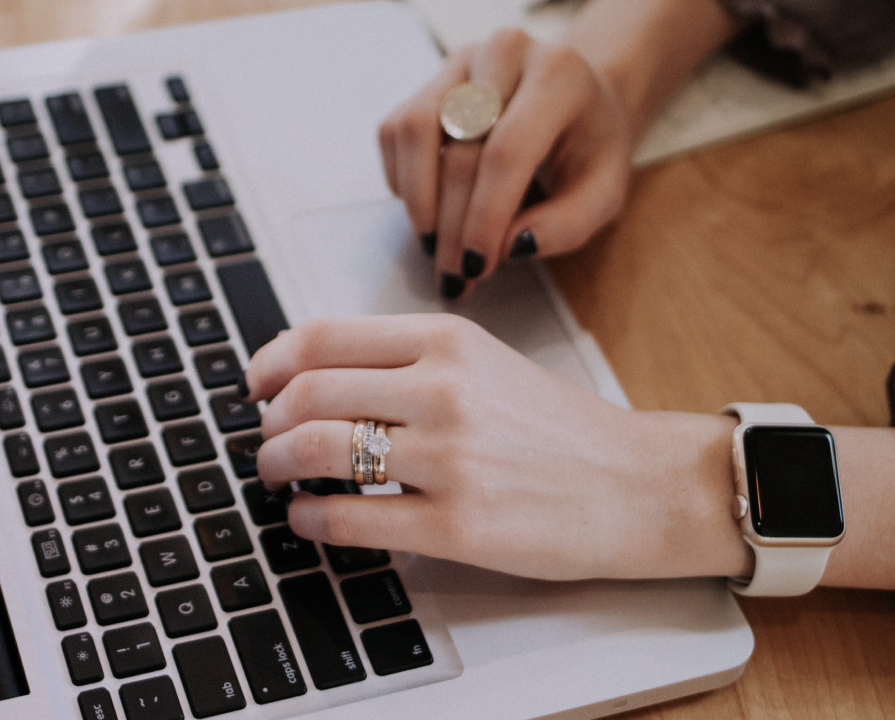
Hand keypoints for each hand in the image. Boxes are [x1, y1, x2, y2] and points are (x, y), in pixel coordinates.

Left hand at [244, 315, 748, 580]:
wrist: (638, 485)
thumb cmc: (562, 430)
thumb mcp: (487, 364)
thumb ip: (410, 361)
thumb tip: (319, 375)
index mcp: (448, 341)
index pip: (323, 336)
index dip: (271, 361)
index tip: (255, 383)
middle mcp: (444, 390)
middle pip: (307, 392)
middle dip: (267, 421)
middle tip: (265, 439)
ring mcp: (449, 458)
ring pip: (316, 450)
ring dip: (276, 466)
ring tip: (277, 477)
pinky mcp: (457, 525)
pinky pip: (348, 519)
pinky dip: (308, 520)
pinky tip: (308, 521)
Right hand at [378, 29, 633, 298]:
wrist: (576, 99)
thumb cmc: (588, 147)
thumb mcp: (603, 193)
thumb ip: (567, 225)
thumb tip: (511, 247)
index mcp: (559, 76)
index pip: (507, 151)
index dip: (485, 216)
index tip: (477, 266)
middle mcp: (505, 54)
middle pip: (459, 149)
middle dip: (452, 225)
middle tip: (455, 274)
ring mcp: (461, 62)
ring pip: (414, 131)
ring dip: (418, 200)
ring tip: (434, 244)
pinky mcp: (430, 80)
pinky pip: (395, 131)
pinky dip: (403, 179)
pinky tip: (429, 208)